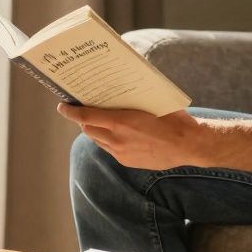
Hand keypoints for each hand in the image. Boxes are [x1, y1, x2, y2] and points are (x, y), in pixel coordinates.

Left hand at [57, 103, 203, 170]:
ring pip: (98, 141)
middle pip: (88, 130)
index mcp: (121, 122)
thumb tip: (116, 90)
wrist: (189, 145)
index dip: (71, 112)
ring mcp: (121, 153)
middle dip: (83, 120)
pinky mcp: (127, 161)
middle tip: (83, 110)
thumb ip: (130, 99)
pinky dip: (109, 140)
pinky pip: (110, 149)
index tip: (62, 106)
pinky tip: (117, 134)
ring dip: (95, 131)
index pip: (85, 117)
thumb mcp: (150, 101)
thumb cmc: (173, 118)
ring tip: (99, 121)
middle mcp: (117, 139)